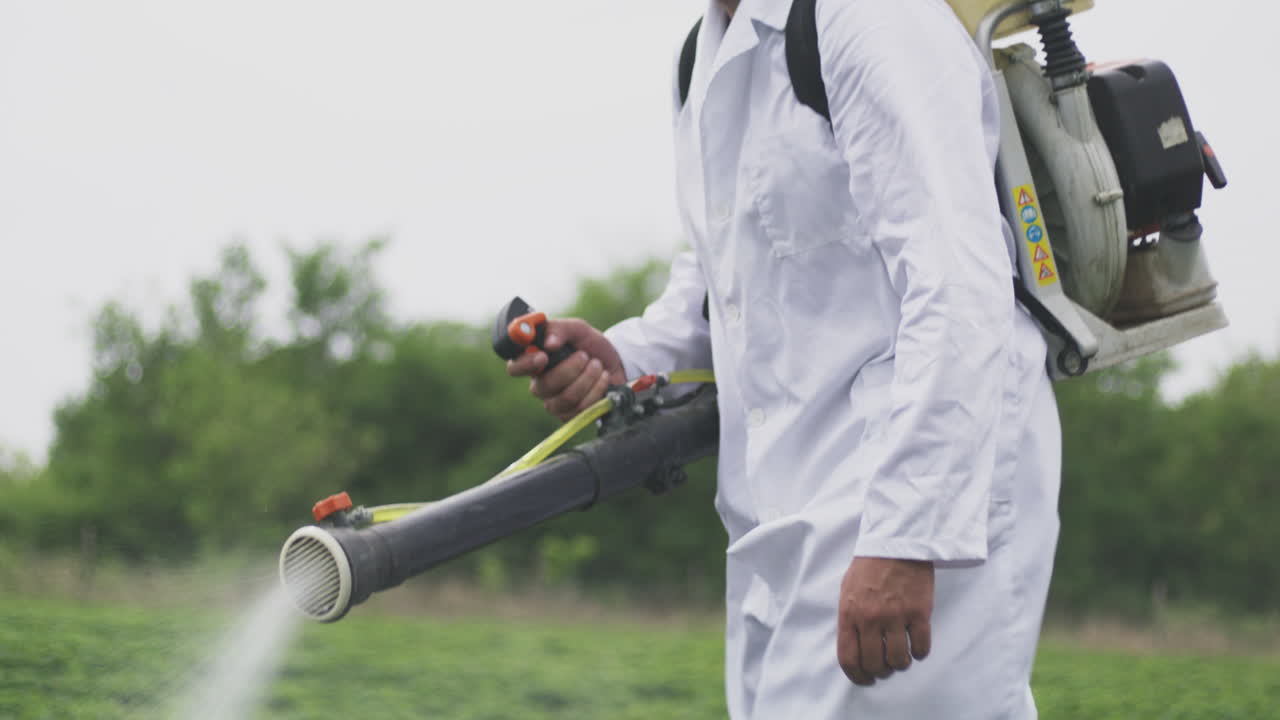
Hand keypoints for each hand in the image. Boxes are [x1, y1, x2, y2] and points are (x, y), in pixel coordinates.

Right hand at [505, 318, 625, 421]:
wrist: (615, 364)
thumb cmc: (590, 346)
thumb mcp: (577, 329)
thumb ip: (560, 329)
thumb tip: (549, 343)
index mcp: (535, 361)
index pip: (515, 368)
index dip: (525, 364)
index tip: (543, 356)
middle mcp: (540, 384)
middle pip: (544, 386)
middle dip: (571, 369)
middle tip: (585, 356)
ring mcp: (555, 402)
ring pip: (566, 398)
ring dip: (588, 378)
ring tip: (598, 365)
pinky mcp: (571, 416)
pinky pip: (581, 408)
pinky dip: (598, 389)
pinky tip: (603, 378)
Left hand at [837, 556, 933, 686]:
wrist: (896, 543)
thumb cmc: (870, 566)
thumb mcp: (847, 590)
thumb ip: (849, 618)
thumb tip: (854, 646)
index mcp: (849, 613)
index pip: (849, 658)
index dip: (857, 676)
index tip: (865, 679)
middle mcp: (870, 619)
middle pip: (874, 664)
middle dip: (880, 672)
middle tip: (886, 667)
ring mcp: (895, 616)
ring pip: (898, 660)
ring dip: (900, 664)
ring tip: (901, 655)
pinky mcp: (919, 612)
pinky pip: (920, 647)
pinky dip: (919, 653)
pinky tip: (917, 646)